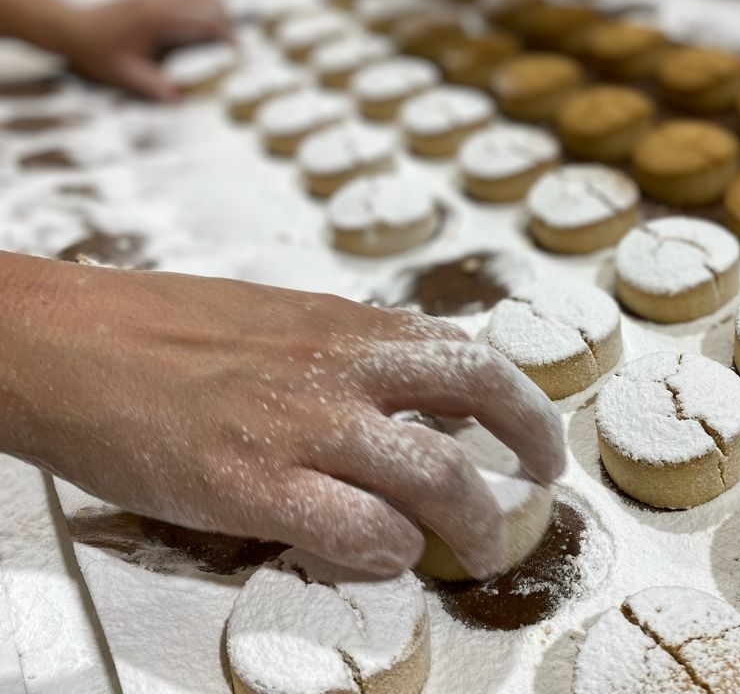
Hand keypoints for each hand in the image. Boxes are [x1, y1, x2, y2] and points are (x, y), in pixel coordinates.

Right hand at [0, 254, 564, 578]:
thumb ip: (344, 347)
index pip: (458, 348)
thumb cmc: (161, 329)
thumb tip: (403, 387)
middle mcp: (337, 365)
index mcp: (343, 323)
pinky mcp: (252, 484)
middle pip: (479, 387)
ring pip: (436, 471)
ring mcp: (300, 424)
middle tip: (543, 475)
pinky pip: (357, 529)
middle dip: (532, 433)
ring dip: (474, 519)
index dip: (507, 392)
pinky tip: (387, 556)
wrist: (66, 343)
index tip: (519, 425)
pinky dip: (390, 550)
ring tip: (480, 547)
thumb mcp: (275, 315)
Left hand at [63, 0, 232, 100]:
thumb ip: (156, 90)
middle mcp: (161, 1)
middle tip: (233, 53)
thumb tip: (182, 103)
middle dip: (227, 26)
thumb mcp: (128, 78)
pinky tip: (198, 36)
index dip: (228, 37)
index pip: (206, 21)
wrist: (70, 31)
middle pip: (211, 3)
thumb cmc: (98, 56)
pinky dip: (202, 14)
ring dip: (216, 18)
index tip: (240, 55)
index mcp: (159, 20)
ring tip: (220, 45)